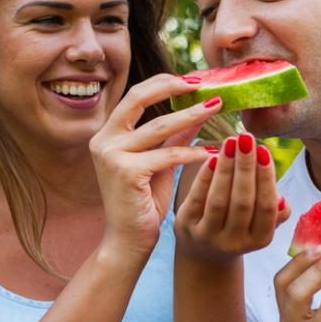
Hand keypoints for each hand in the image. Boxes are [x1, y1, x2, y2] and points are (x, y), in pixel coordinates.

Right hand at [89, 74, 217, 261]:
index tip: (193, 80)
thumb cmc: (142, 203)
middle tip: (203, 84)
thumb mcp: (158, 163)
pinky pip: (167, 155)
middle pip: (140, 97)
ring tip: (217, 107)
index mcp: (108, 133)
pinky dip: (193, 152)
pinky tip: (214, 151)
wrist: (127, 241)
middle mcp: (104, 140)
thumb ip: (173, 136)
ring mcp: (111, 155)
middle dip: (174, 86)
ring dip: (192, 115)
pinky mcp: (125, 172)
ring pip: (159, 126)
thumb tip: (197, 110)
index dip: (164, 82)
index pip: (135, 95)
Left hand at [175, 133, 289, 263]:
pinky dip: (205, 176)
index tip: (264, 150)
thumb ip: (276, 213)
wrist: (204, 254)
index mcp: (259, 240)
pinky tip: (212, 156)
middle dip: (245, 167)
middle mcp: (234, 242)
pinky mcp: (186, 227)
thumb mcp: (260, 227)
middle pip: (242, 202)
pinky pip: (197, 198)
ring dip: (226, 167)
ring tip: (231, 141)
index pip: (266, 207)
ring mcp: (208, 236)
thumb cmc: (239, 229)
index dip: (266, 178)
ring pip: (219, 199)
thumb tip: (282, 199)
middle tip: (247, 137)